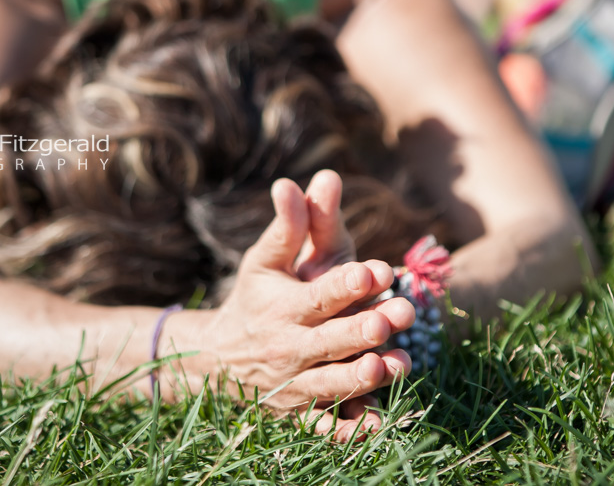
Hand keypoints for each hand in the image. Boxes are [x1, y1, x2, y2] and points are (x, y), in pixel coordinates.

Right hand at [162, 177, 413, 440]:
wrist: (215, 359)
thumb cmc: (253, 299)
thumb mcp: (265, 261)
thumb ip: (288, 225)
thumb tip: (290, 182)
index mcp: (284, 307)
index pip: (318, 295)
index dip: (347, 283)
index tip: (377, 269)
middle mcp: (289, 346)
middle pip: (330, 341)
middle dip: (364, 328)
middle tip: (398, 314)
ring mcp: (294, 383)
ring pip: (331, 385)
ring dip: (362, 377)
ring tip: (396, 363)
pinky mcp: (300, 412)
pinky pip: (324, 427)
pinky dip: (347, 430)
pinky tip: (378, 424)